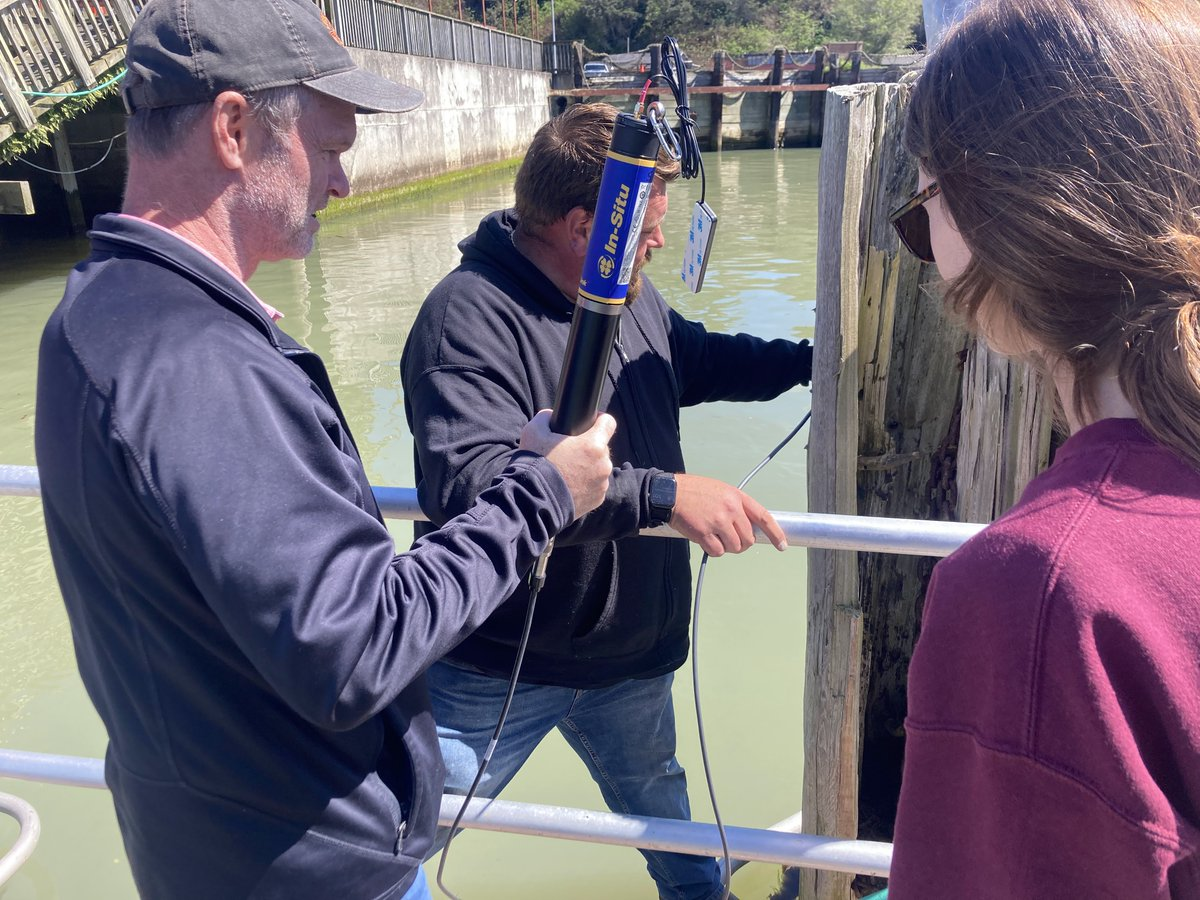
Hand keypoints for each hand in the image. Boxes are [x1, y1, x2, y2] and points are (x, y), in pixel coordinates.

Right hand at [520, 410, 615, 518]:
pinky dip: (586, 485)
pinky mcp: (598, 500)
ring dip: (588, 468)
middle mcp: (604, 464)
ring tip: (567, 472)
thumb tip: (550, 416)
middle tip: (569, 453)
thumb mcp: (533, 432)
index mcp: (593, 445)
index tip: (592, 423)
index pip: (609, 423)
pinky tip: (569, 486)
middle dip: (588, 448)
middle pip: (601, 448)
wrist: (533, 501)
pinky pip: (595, 486)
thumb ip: (545, 417)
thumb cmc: (535, 465)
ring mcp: (602, 484)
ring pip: (598, 468)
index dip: (600, 420)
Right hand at [670, 473, 786, 555]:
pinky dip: (713, 550)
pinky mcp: (704, 533)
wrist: (670, 494)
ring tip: (714, 536)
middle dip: (741, 543)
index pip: (763, 517)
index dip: (775, 533)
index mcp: (737, 497)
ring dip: (726, 547)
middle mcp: (730, 509)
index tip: (782, 545)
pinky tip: (705, 539)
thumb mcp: (721, 491)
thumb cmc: (694, 492)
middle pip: (748, 538)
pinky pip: (718, 551)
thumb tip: (746, 527)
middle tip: (729, 539)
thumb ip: (736, 507)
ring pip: (734, 547)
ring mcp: (718, 521)